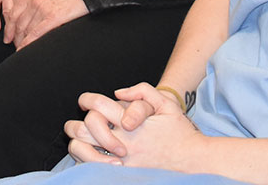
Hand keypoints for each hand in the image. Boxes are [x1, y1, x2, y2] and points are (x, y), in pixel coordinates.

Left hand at [4, 0, 88, 48]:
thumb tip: (38, 11)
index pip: (15, 12)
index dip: (10, 26)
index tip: (9, 34)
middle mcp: (35, 1)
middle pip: (18, 22)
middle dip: (14, 36)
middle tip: (13, 46)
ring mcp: (43, 9)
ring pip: (25, 29)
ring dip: (20, 42)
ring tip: (19, 51)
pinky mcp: (53, 18)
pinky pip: (36, 33)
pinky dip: (28, 44)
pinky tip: (25, 50)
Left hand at [65, 83, 194, 166]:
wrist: (194, 162)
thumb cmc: (180, 133)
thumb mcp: (167, 104)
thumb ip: (143, 92)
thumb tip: (118, 93)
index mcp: (131, 123)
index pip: (98, 106)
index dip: (87, 100)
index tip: (85, 102)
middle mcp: (122, 143)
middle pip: (83, 130)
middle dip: (74, 125)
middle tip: (75, 124)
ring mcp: (121, 162)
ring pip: (83, 153)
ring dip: (77, 145)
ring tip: (80, 141)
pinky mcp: (122, 175)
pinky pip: (93, 170)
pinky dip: (86, 162)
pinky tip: (90, 157)